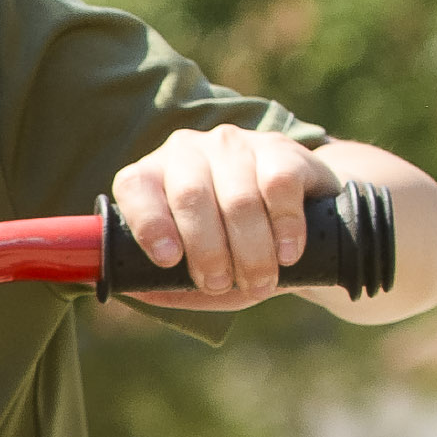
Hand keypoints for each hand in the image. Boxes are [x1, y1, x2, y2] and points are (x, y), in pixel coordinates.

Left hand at [111, 128, 339, 308]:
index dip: (149, 223)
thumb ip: (168, 283)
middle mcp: (188, 153)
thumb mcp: (197, 272)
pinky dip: (284, 226)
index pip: (135, 187)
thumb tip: (136, 291)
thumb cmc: (232, 251)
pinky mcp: (279, 149)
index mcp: (155, 177)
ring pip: (237, 197)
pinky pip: (279, 185)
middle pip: (189, 196)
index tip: (168, 260)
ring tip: (260, 281)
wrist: (301, 224)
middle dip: (206, 249)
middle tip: (220, 283)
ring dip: (250, 249)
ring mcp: (234, 146)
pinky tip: (288, 253)